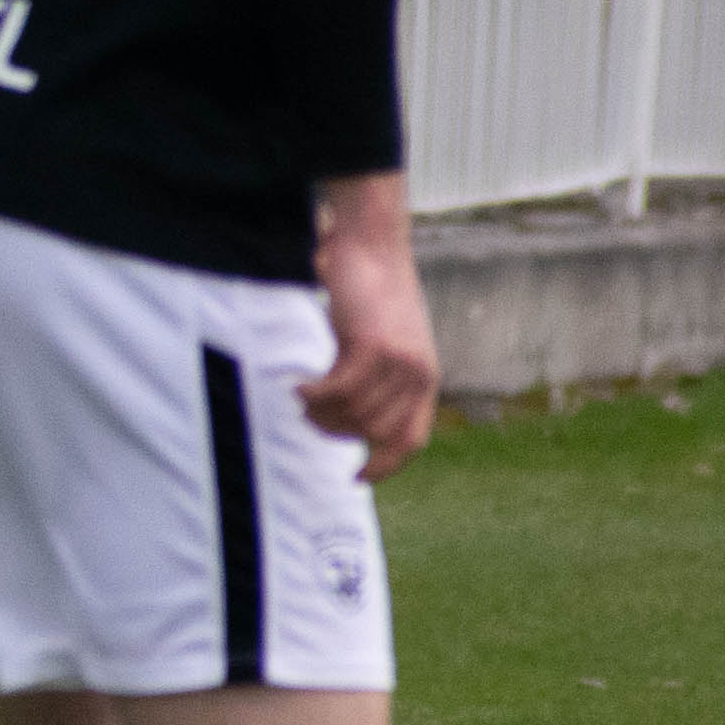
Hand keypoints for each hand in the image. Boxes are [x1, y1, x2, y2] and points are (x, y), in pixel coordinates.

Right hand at [297, 174, 439, 478]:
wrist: (372, 246)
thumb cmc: (371, 290)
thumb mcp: (383, 340)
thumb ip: (377, 376)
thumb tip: (348, 415)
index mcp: (424, 378)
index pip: (411, 439)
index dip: (386, 465)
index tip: (358, 478)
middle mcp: (418, 375)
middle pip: (372, 431)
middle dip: (335, 431)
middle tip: (309, 414)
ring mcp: (399, 362)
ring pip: (354, 413)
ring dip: (322, 412)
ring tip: (303, 397)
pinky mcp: (373, 346)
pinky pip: (339, 390)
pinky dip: (314, 394)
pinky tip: (299, 384)